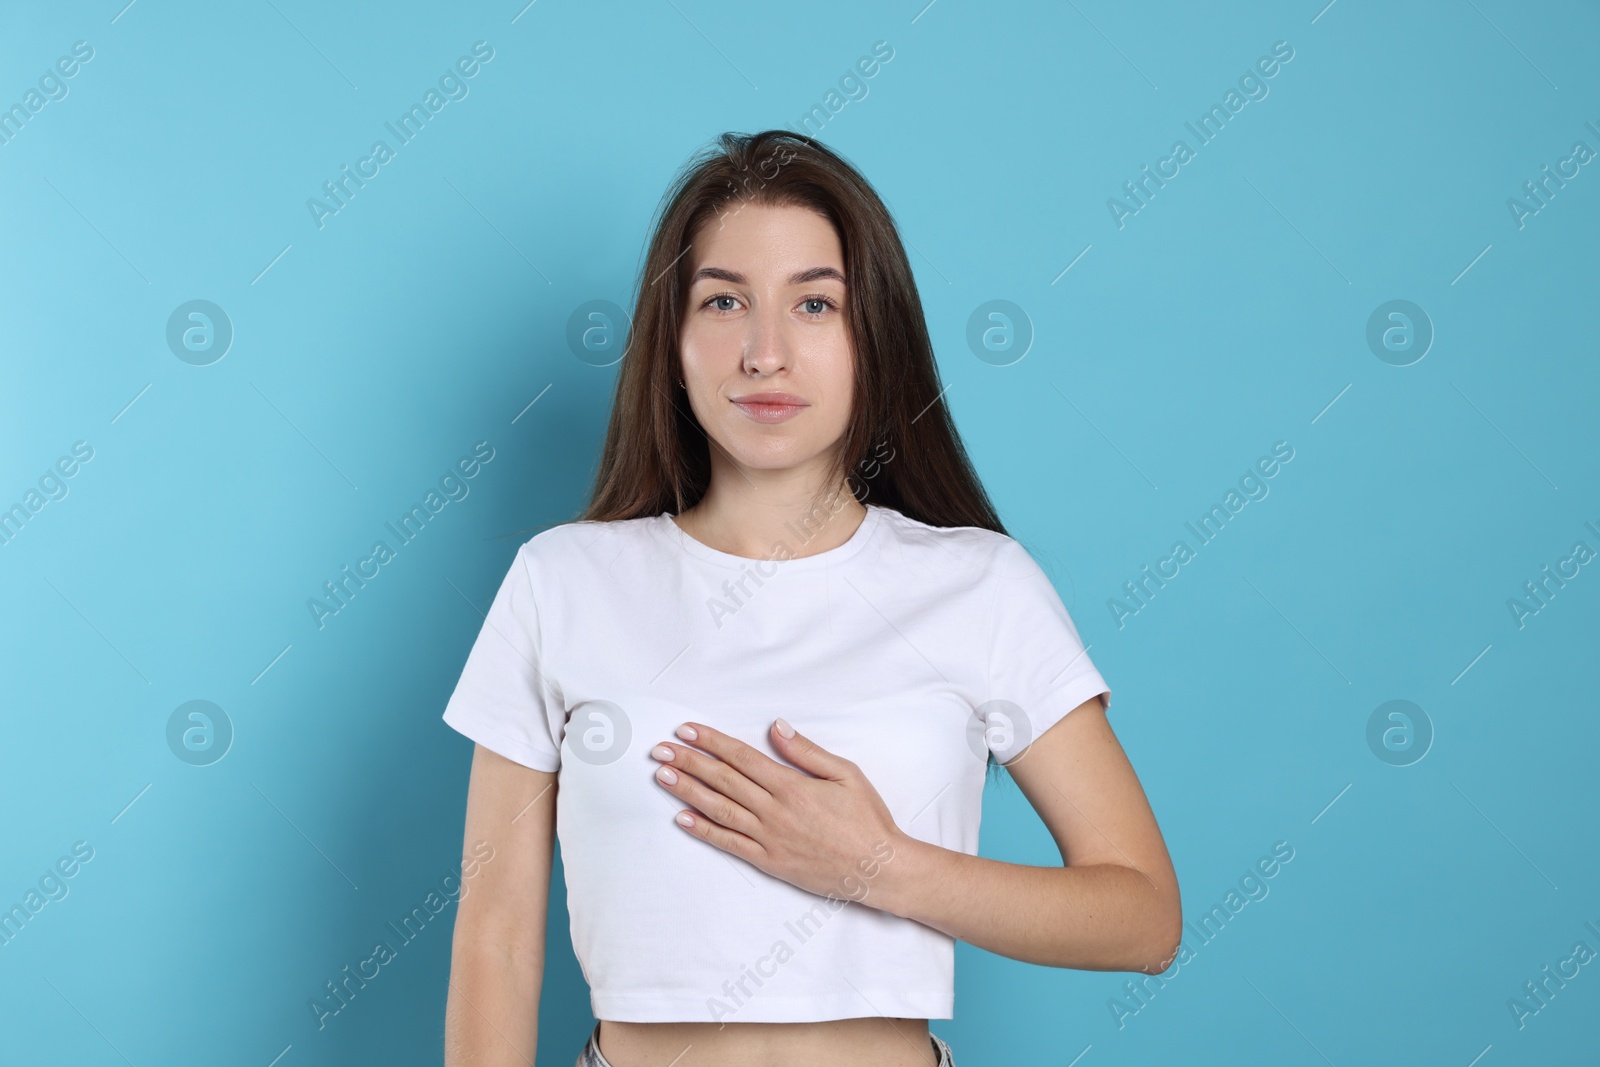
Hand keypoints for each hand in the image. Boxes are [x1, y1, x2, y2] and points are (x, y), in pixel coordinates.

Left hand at [650, 718, 905, 905]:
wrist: (878, 869)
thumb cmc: (867, 820)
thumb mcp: (846, 774)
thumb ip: (807, 751)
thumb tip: (777, 727)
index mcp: (792, 786)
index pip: (741, 757)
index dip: (711, 742)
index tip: (686, 731)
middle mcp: (774, 811)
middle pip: (723, 780)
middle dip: (689, 762)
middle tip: (660, 749)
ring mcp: (769, 838)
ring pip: (719, 809)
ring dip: (688, 792)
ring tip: (663, 776)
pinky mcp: (769, 861)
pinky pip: (730, 844)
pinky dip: (704, 831)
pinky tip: (683, 819)